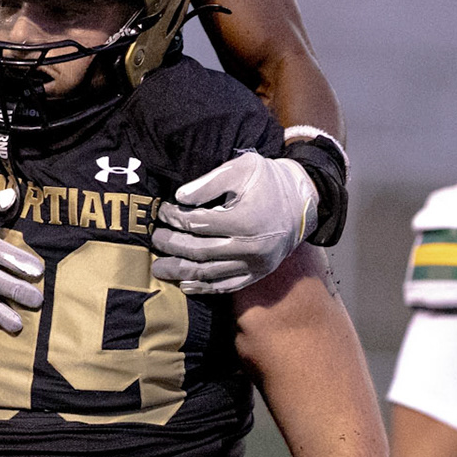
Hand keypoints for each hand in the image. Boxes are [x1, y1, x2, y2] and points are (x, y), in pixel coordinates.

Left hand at [153, 152, 318, 293]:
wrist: (301, 201)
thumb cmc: (268, 180)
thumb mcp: (242, 168)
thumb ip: (210, 182)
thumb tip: (180, 198)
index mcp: (245, 220)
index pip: (197, 223)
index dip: (175, 218)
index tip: (163, 211)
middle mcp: (250, 248)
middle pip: (199, 251)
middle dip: (172, 245)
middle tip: (155, 240)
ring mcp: (255, 265)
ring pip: (209, 273)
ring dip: (181, 271)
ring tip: (159, 268)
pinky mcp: (258, 274)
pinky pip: (227, 286)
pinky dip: (205, 288)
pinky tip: (186, 285)